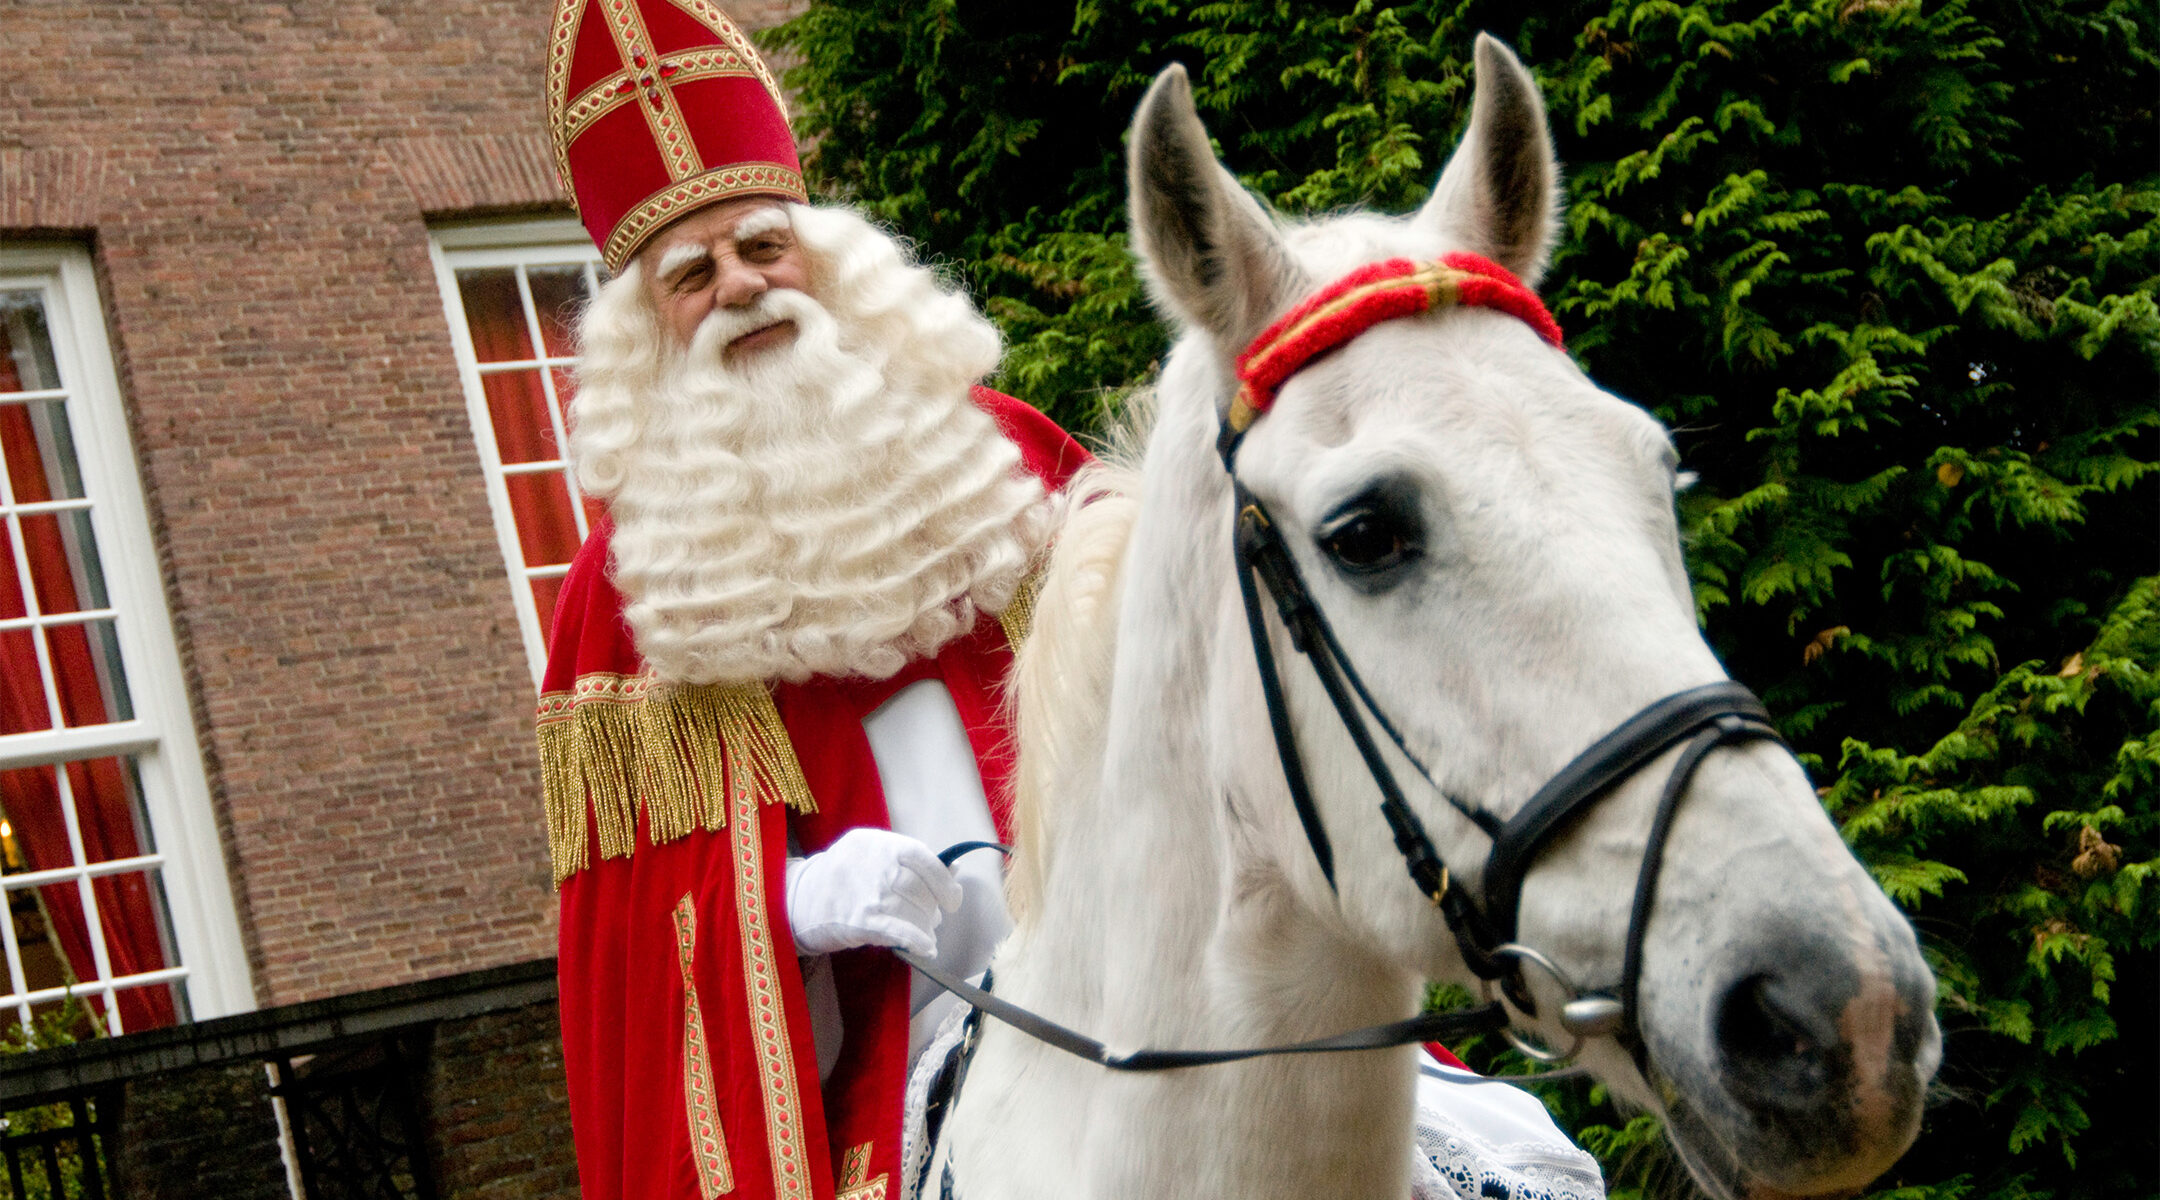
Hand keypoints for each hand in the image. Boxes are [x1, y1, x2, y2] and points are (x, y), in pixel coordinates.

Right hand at [785, 828, 962, 956]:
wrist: (796, 900)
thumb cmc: (841, 878)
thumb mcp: (870, 854)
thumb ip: (907, 860)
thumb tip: (954, 870)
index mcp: (878, 842)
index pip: (923, 858)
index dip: (944, 881)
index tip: (952, 899)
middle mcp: (875, 864)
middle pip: (920, 889)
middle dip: (931, 909)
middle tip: (932, 919)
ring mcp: (868, 892)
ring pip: (914, 912)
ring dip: (925, 928)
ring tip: (925, 934)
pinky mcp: (861, 921)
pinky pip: (901, 932)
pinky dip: (919, 942)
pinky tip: (926, 949)